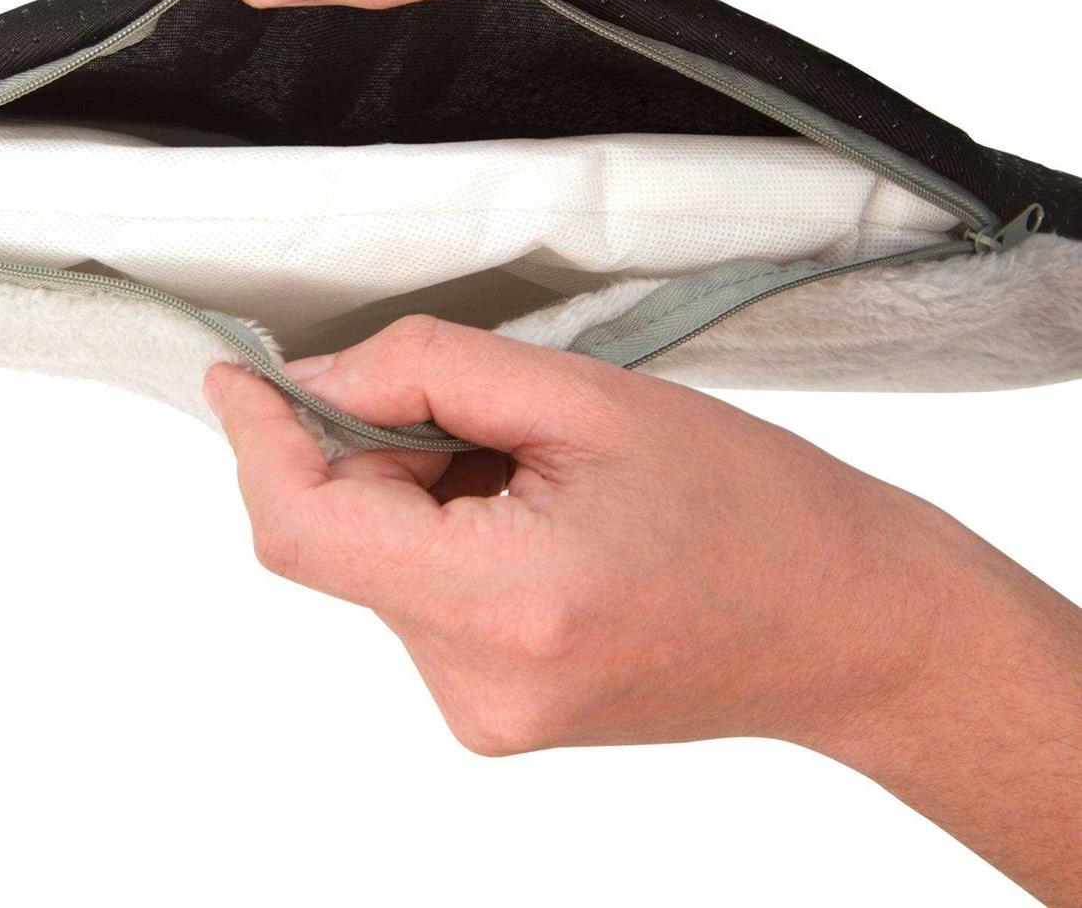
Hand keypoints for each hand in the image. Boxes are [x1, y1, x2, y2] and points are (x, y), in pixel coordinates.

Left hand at [203, 319, 1081, 899]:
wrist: (847, 620)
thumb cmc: (750, 504)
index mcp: (506, 604)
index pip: (306, 530)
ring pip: (378, 561)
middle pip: (342, 538)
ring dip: (418, 489)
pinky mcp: (492, 714)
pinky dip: (444, 531)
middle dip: (375, 449)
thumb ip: (429, 370)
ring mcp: (483, 714)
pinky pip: (418, 596)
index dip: (257, 442)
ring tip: (539, 471)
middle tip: (481, 407)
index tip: (238, 374)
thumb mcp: (586, 396)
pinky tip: (538, 515)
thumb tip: (318, 376)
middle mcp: (477, 686)